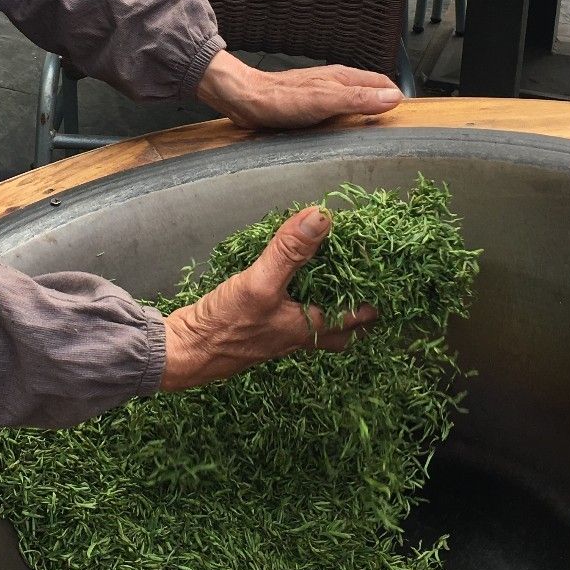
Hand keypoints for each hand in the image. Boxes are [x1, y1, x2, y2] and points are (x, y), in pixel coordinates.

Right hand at [160, 206, 375, 391]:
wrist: (183, 352)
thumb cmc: (225, 325)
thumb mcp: (260, 282)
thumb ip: (290, 251)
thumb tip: (322, 217)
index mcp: (308, 327)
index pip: (355, 316)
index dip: (373, 300)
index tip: (387, 278)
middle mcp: (297, 337)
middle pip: (340, 334)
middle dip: (359, 319)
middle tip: (372, 299)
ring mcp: (276, 338)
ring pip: (316, 329)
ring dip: (331, 315)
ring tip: (338, 293)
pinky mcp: (256, 333)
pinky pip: (291, 323)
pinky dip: (300, 309)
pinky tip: (291, 296)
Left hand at [195, 49, 401, 130]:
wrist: (245, 100)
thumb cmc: (282, 99)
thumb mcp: (326, 100)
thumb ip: (359, 99)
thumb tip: (393, 99)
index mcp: (345, 78)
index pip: (383, 85)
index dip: (396, 100)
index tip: (407, 121)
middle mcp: (336, 84)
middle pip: (370, 94)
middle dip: (384, 109)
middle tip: (394, 135)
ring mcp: (323, 95)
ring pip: (354, 105)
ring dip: (366, 118)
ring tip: (374, 140)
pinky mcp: (311, 108)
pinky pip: (337, 115)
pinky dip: (347, 125)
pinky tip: (344, 139)